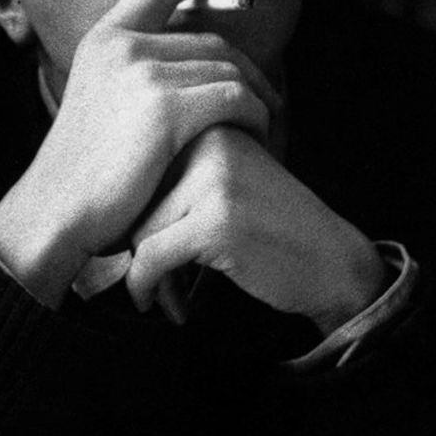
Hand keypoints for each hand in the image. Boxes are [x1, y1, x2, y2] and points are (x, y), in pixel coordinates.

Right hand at [0, 0, 279, 301]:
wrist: (58, 208)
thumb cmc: (83, 169)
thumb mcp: (97, 100)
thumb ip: (133, 72)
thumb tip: (190, 62)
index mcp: (102, 39)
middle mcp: (122, 46)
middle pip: (210, 40)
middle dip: (249, 68)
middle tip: (269, 96)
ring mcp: (143, 73)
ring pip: (228, 70)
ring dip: (256, 97)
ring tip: (265, 122)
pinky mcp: (165, 108)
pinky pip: (235, 97)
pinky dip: (255, 114)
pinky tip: (257, 133)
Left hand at [121, 125, 386, 332]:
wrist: (334, 265)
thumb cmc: (270, 232)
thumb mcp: (222, 186)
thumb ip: (171, 180)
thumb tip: (100, 209)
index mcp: (208, 126)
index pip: (139, 171)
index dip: (134, 219)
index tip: (144, 255)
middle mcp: (209, 143)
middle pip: (134, 200)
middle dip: (137, 250)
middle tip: (155, 285)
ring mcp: (214, 180)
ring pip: (137, 230)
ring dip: (146, 274)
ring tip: (167, 298)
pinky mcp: (215, 220)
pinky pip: (150, 257)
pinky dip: (150, 288)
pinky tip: (174, 310)